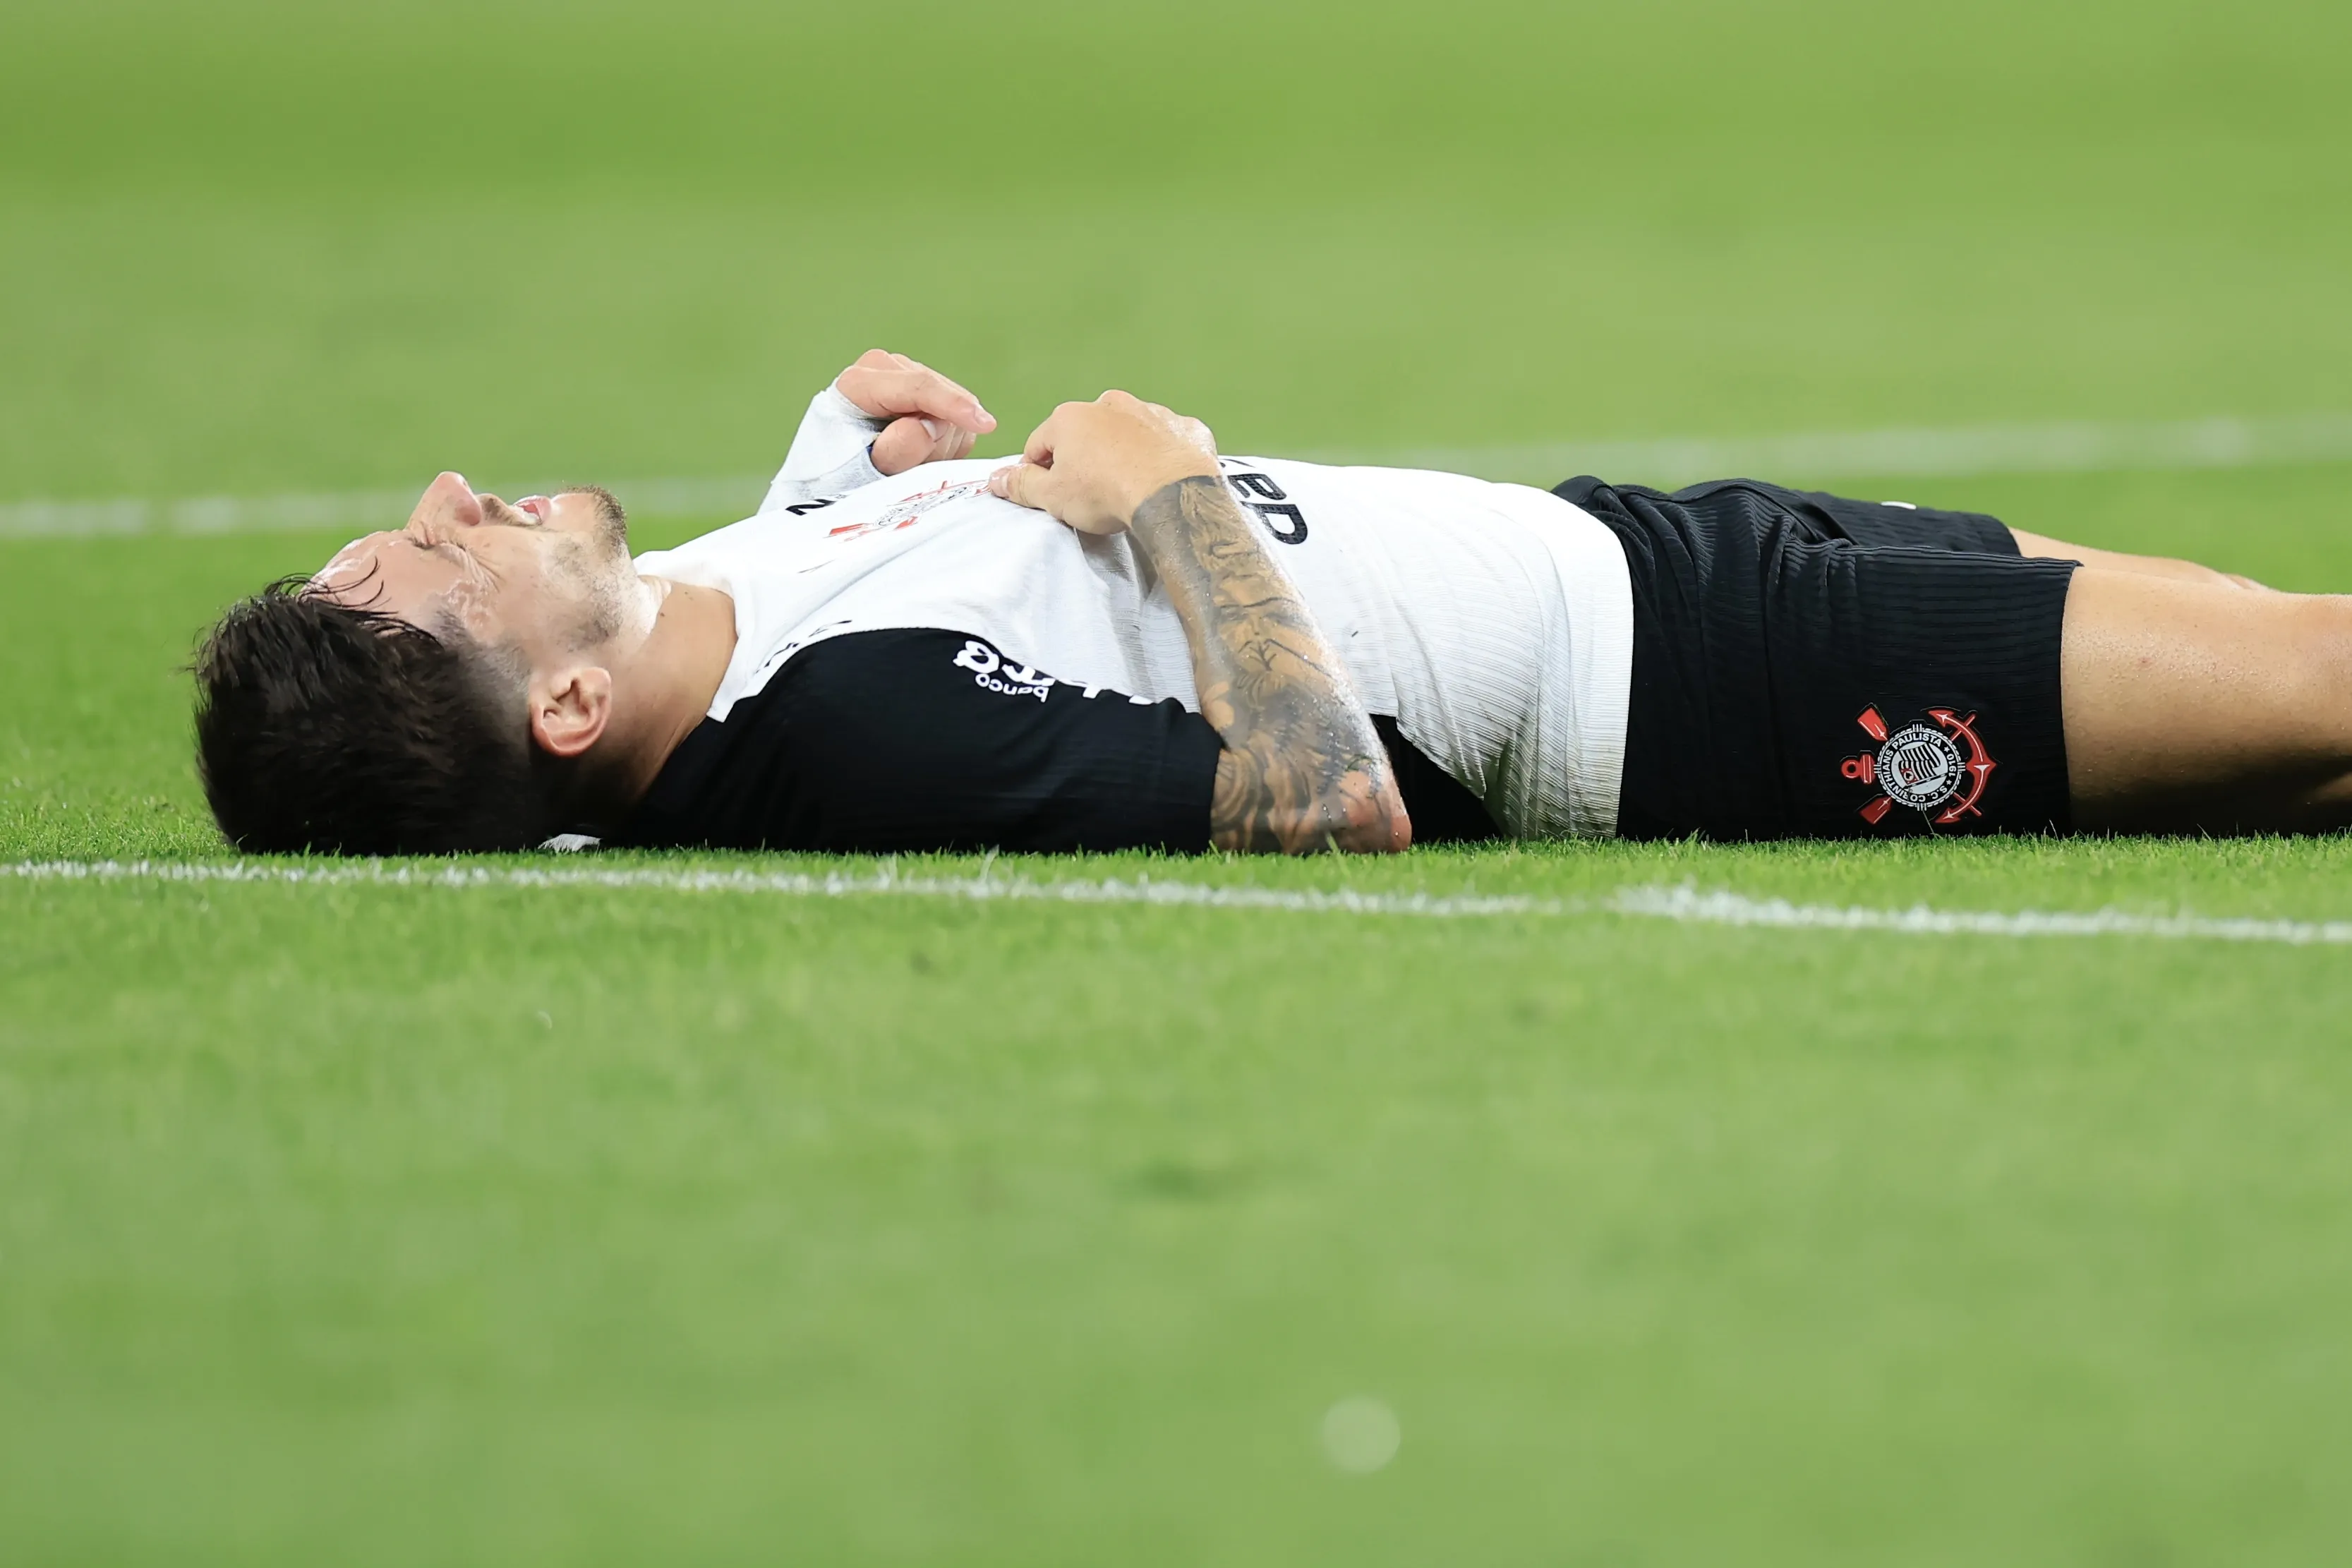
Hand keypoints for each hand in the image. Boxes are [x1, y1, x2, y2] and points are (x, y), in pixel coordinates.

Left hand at [834, 349, 997, 475]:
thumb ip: (895, 449)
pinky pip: (958, 418)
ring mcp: (907, 375)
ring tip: (911, 460)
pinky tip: (923, 451)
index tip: (985, 424)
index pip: (918, 386)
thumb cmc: (843, 473)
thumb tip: (930, 425)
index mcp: (860, 382)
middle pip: (942, 397)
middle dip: (937, 439)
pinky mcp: (924, 389)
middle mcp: (885, 368)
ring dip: (943, 443)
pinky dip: (949, 442)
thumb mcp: (862, 471)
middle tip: (910, 467)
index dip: (953, 406)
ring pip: (955, 408)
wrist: (835, 471)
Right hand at [985, 391, 1219, 534]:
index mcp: (1071, 417)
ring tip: (1127, 488)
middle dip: (1082, 461)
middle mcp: (1110, 404)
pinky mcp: (1183, 428)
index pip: (1040, 445)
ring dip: (1121, 455)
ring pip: (1126, 434)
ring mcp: (1150, 412)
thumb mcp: (1053, 497)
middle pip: (1084, 436)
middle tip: (1089, 496)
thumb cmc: (1110, 493)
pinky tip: (1159, 478)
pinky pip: (1164, 440)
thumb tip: (997, 480)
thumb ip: (1022, 485)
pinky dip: (1160, 455)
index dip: (1038, 473)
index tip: (1045, 494)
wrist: (1173, 495)